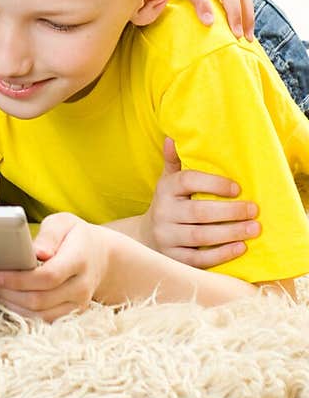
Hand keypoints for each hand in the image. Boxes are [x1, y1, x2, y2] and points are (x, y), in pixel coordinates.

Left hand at [0, 212, 110, 321]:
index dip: (19, 279)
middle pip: (40, 299)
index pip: (48, 277)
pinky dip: (21, 313)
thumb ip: (49, 235)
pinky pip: (44, 320)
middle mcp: (81, 287)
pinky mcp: (71, 313)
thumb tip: (38, 252)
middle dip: (7, 292)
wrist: (102, 257)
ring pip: (40, 314)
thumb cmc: (76, 236)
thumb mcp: (64, 223)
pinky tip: (6, 300)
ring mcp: (78, 304)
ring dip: (11, 305)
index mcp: (80, 260)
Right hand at [142, 136, 258, 267]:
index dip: (213, 183)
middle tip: (254, 210)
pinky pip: (200, 258)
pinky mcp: (174, 259)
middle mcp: (164, 212)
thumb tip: (172, 138)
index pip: (187, 181)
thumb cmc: (168, 205)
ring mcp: (167, 237)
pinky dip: (222, 254)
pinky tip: (241, 248)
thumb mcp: (167, 182)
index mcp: (165, 189)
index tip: (238, 188)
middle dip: (230, 211)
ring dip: (231, 233)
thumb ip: (174, 162)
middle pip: (199, 211)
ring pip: (201, 236)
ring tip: (254, 229)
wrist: (145, 238)